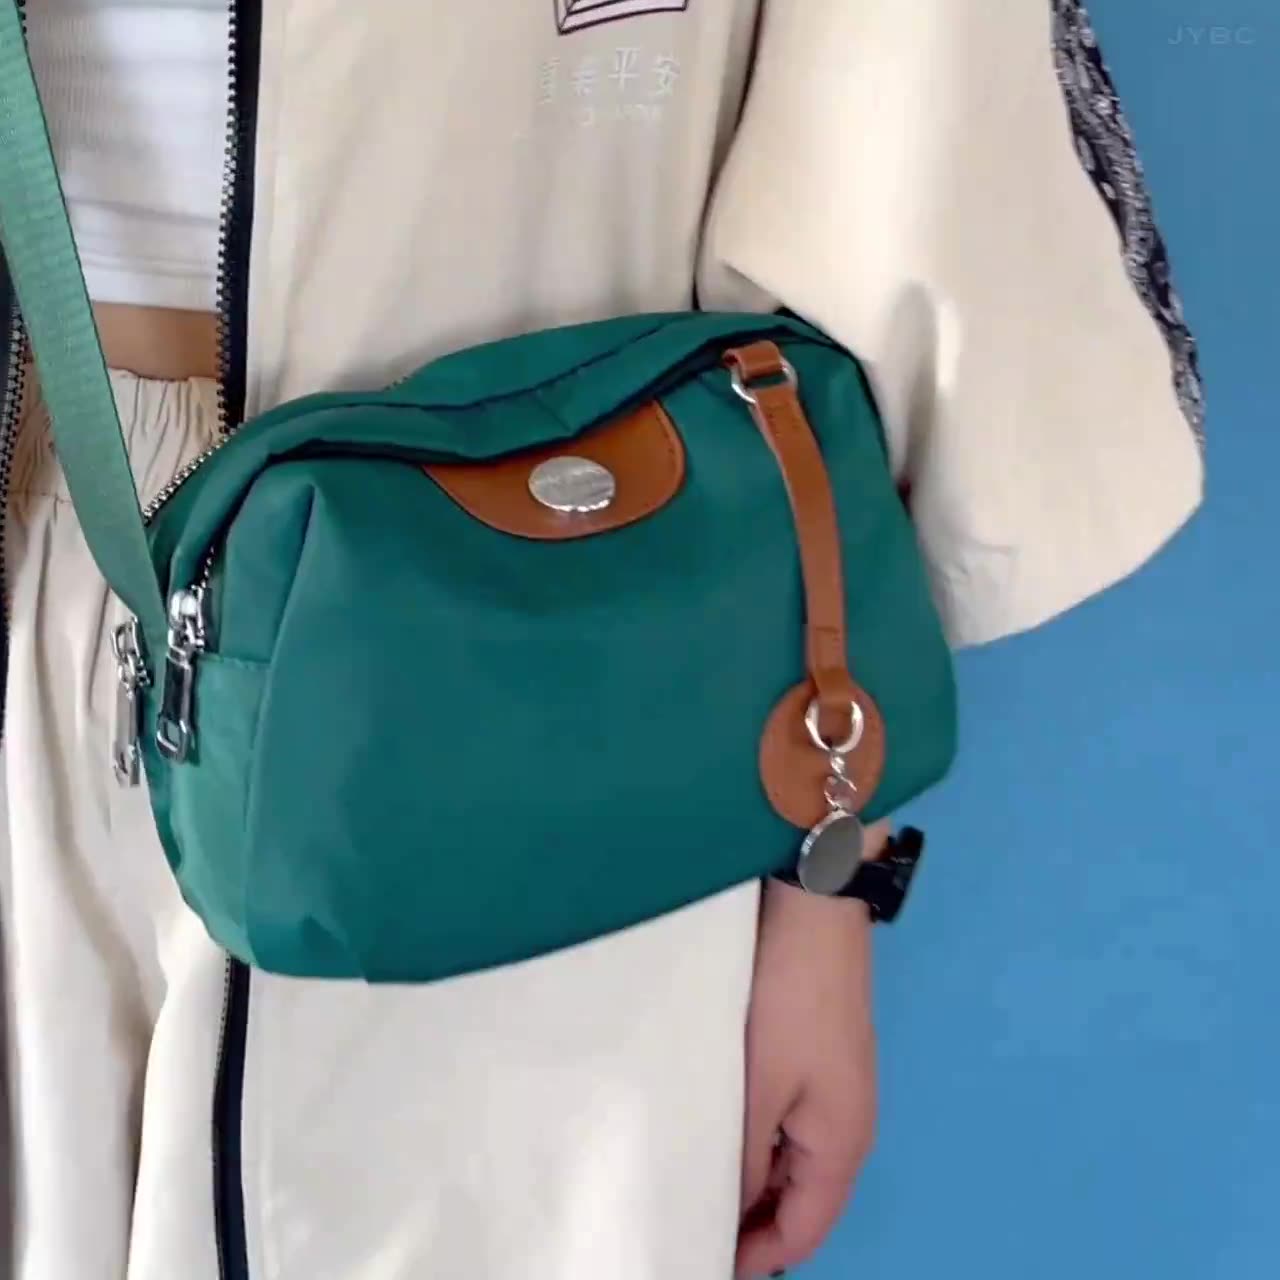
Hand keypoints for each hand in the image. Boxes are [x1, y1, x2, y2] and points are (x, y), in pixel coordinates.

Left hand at [736, 820, 889, 1277]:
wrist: (813, 906)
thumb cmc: (789, 1000)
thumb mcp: (760, 1086)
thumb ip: (748, 1154)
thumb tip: (737, 1203)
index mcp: (843, 1144)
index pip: (805, 1230)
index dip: (758, 1256)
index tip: (701, 1256)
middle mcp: (847, 1124)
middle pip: (802, 1198)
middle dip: (753, 1220)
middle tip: (686, 1218)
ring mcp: (835, 1087)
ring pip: (792, 1158)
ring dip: (752, 1175)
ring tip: (692, 1180)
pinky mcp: (817, 1055)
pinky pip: (788, 1119)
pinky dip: (756, 1136)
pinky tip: (715, 1127)